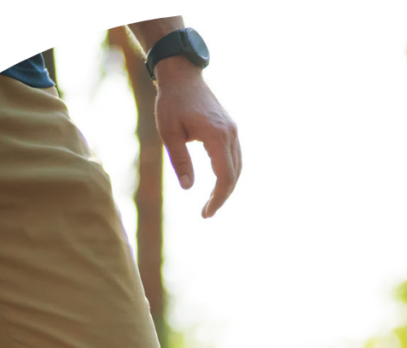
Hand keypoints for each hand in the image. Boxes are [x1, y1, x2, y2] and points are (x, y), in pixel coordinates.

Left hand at [152, 59, 240, 217]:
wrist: (182, 75)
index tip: (206, 213)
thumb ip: (180, 161)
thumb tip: (188, 188)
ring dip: (227, 186)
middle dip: (222, 197)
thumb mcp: (169, 133)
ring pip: (238, 167)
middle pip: (234, 175)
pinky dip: (229, 173)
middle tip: (206, 212)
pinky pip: (235, 157)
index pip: (225, 177)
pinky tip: (218, 183)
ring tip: (211, 201)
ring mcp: (233, 130)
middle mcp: (230, 134)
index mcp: (217, 136)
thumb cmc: (171, 103)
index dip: (218, 199)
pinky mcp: (230, 128)